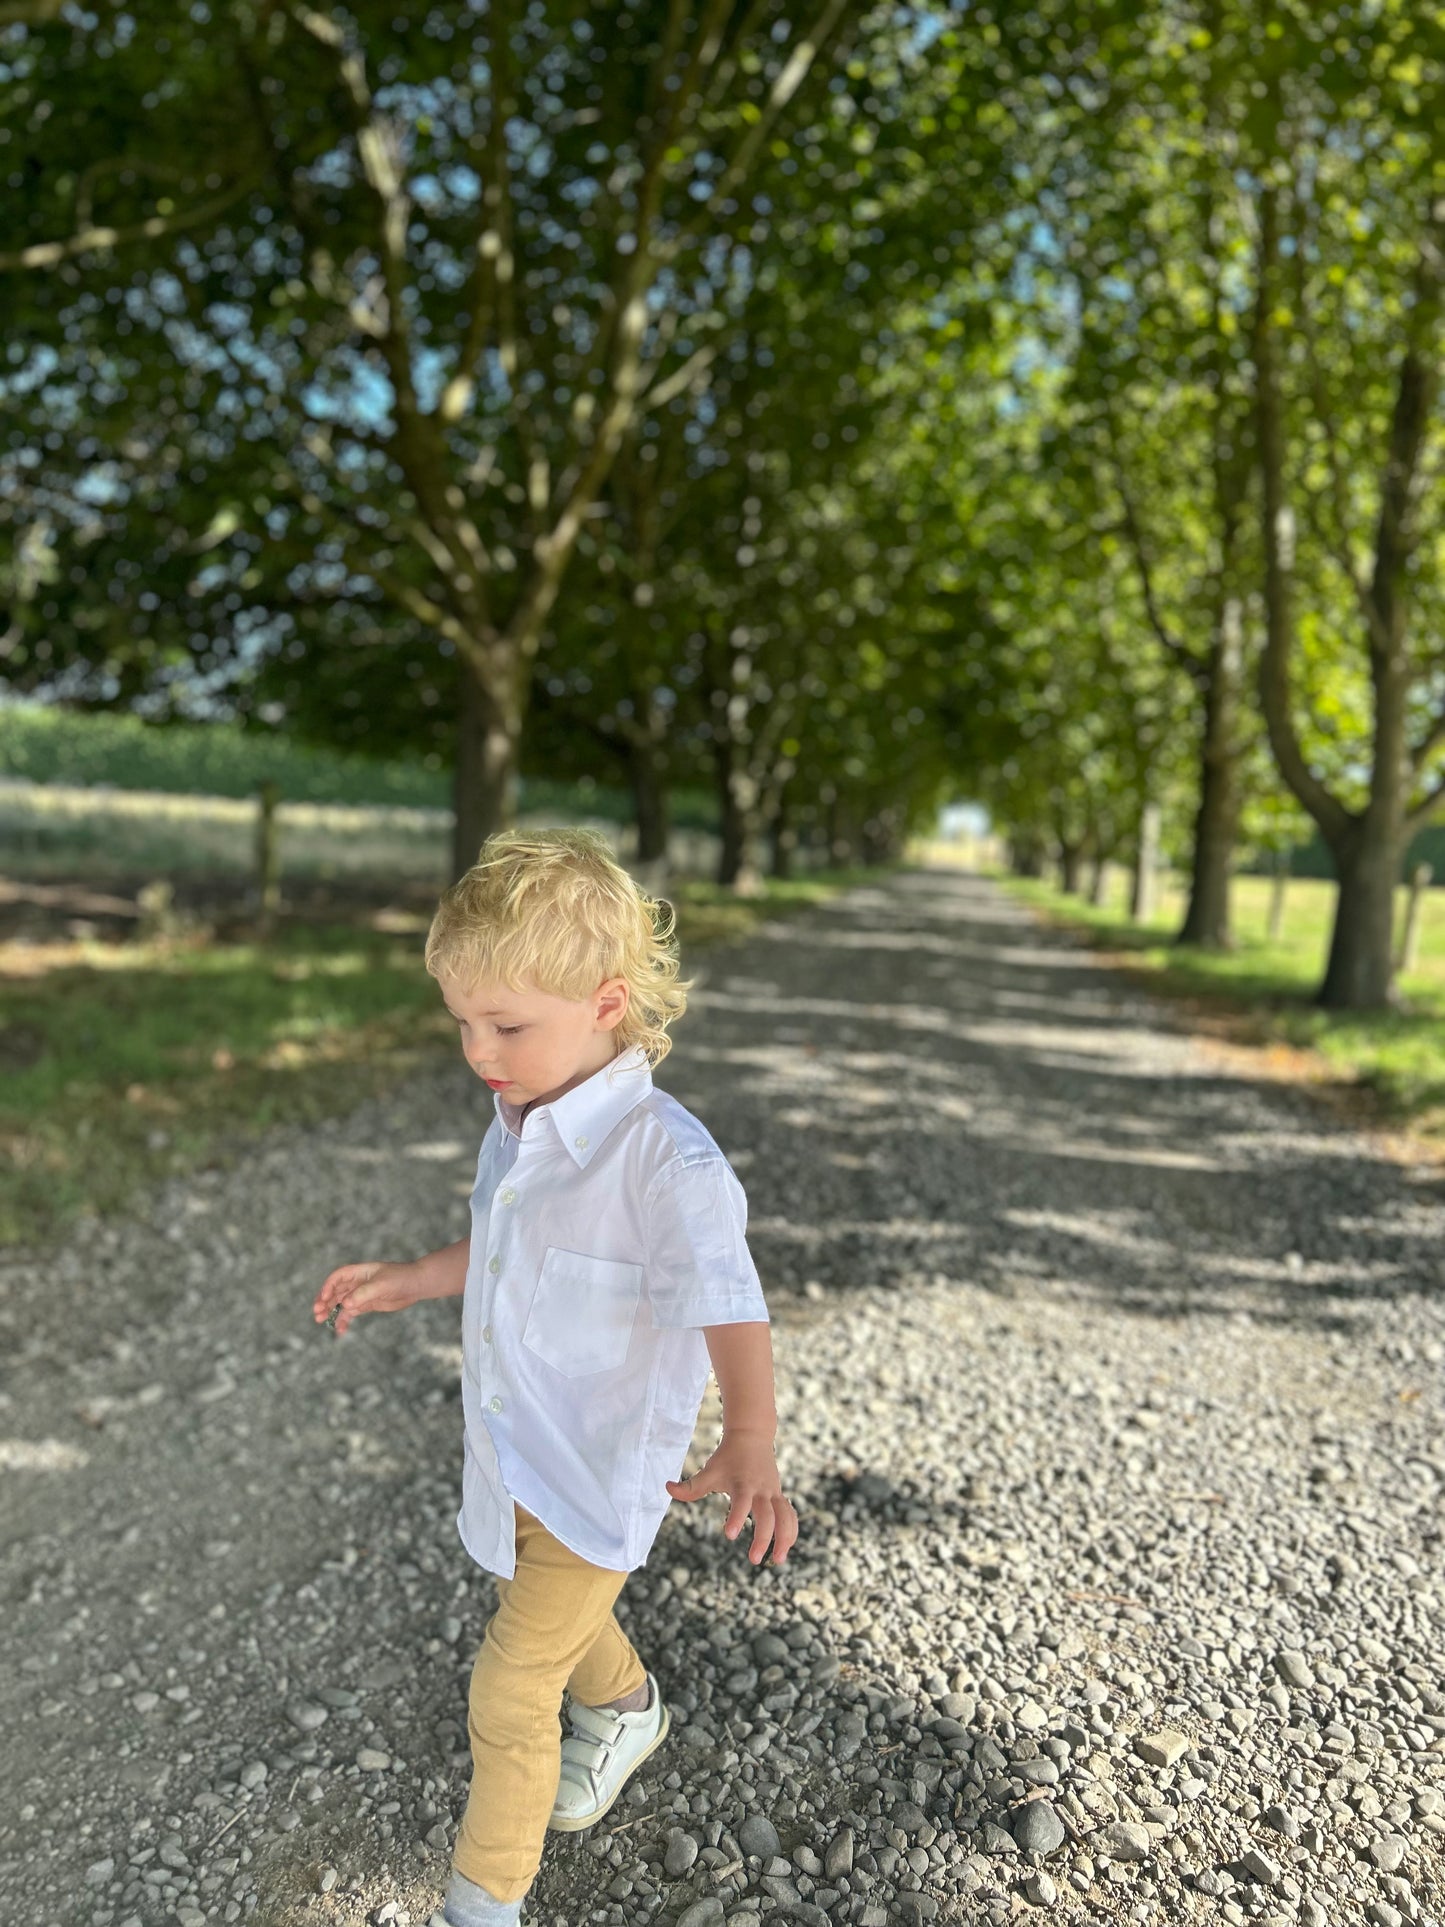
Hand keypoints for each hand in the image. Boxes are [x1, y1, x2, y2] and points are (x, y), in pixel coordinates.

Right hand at [312, 1260, 417, 1336]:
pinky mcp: (367, 1305)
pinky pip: (351, 1313)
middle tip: (317, 1313)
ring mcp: (361, 1294)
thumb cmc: (400, 1278)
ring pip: (341, 1303)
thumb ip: (363, 1294)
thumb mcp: (382, 1285)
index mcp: (359, 1272)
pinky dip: (344, 1321)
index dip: (328, 1286)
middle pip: (335, 1291)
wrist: (416, 1285)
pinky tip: (339, 1330)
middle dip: (324, 1301)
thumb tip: (346, 1305)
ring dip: (330, 1311)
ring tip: (320, 1320)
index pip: (338, 1277)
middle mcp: (357, 1282)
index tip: (323, 1298)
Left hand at [665, 1431, 798, 1566]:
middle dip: (763, 1538)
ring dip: (785, 1538)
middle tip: (754, 1560)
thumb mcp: (709, 1469)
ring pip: (785, 1516)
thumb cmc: (727, 1457)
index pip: (742, 1502)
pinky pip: (789, 1515)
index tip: (729, 1535)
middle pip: (768, 1515)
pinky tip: (785, 1548)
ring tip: (778, 1561)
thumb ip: (691, 1485)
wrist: (751, 1435)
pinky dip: (791, 1531)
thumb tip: (667, 1489)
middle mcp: (760, 1490)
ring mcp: (773, 1492)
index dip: (737, 1518)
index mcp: (742, 1484)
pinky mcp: (779, 1495)